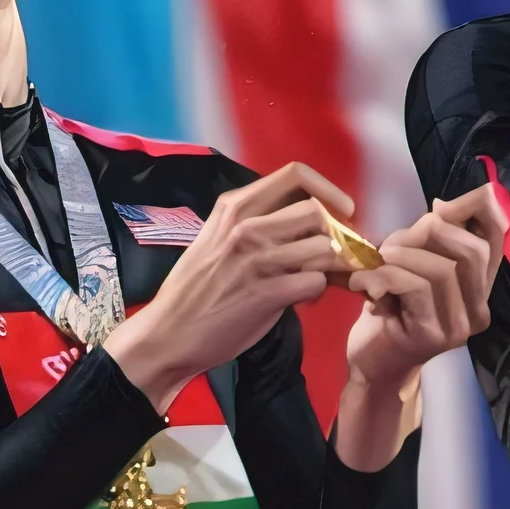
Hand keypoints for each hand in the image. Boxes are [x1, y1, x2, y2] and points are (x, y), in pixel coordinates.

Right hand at [108, 162, 356, 413]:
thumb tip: (303, 220)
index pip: (295, 174)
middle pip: (316, 210)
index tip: (341, 208)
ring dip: (329, 265)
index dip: (328, 188)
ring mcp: (256, 259)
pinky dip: (318, 291)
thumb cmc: (195, 288)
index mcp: (234, 207)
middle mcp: (245, 227)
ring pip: (322, 246)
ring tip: (316, 276)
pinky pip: (315, 282)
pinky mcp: (266, 293)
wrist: (168, 334)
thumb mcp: (215, 239)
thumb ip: (254, 224)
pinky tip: (303, 298)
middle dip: (335, 232)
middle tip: (335, 251)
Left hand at [335, 185, 506, 472]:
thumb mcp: (412, 265)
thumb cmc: (390, 309)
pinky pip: (415, 288)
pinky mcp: (432, 335)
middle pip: (473, 251)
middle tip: (392, 243)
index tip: (441, 203)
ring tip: (374, 265)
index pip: (497, 240)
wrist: (371, 362)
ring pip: (442, 269)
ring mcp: (459, 326)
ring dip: (400, 256)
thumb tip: (443, 204)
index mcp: (478, 286)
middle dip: (430, 234)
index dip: (479, 211)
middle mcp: (478, 308)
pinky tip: (363, 285)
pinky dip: (384, 276)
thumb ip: (430, 239)